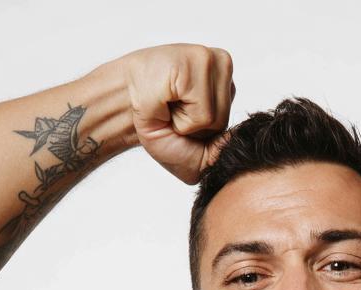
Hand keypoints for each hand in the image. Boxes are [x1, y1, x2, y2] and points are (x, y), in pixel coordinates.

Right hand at [122, 43, 234, 183]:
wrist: (124, 112)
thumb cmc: (158, 126)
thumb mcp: (197, 156)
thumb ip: (222, 154)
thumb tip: (236, 142)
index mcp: (226, 86)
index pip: (232, 130)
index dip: (202, 137)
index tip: (183, 123)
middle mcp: (224, 69)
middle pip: (225, 123)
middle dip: (196, 130)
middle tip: (174, 113)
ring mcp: (213, 61)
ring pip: (216, 119)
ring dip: (187, 123)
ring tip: (171, 105)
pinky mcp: (198, 61)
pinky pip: (203, 113)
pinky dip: (181, 118)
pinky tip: (167, 99)